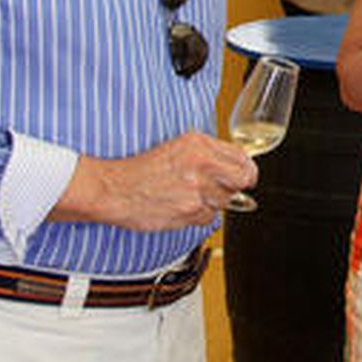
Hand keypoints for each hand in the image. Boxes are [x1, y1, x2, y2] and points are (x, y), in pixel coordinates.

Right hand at [53, 131, 256, 230]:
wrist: (114, 189)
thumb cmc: (141, 169)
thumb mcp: (177, 147)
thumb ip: (207, 153)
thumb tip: (236, 164)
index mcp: (198, 144)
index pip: (241, 157)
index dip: (246, 169)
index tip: (246, 175)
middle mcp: (200, 163)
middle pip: (242, 179)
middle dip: (237, 186)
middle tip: (228, 189)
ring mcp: (196, 188)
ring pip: (225, 200)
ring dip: (213, 201)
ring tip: (191, 196)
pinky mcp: (189, 211)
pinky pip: (209, 217)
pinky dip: (200, 215)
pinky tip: (183, 207)